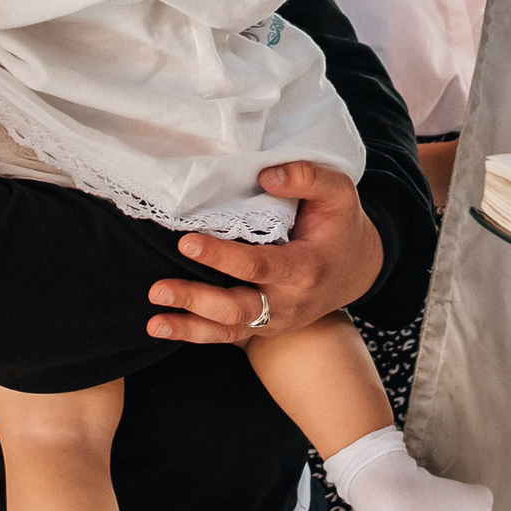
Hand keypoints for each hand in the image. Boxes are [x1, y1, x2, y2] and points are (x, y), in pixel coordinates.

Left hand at [147, 162, 383, 343]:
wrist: (357, 269)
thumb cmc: (341, 225)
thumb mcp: (338, 193)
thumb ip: (307, 177)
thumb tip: (265, 174)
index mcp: (306, 269)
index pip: (259, 266)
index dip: (221, 256)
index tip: (187, 242)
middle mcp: (289, 302)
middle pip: (238, 308)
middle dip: (196, 300)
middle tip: (159, 288)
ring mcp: (275, 320)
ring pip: (229, 330)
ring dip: (189, 326)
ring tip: (154, 320)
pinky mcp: (263, 327)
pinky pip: (227, 336)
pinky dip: (194, 334)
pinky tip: (163, 327)